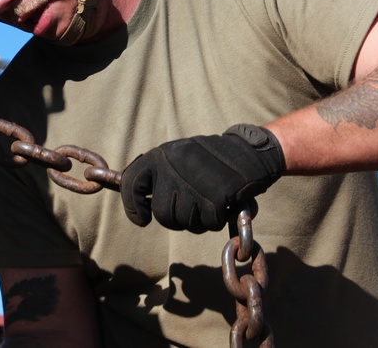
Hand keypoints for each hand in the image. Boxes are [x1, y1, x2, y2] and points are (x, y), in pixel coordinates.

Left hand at [120, 124, 284, 232]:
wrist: (247, 154)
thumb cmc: (208, 160)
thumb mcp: (176, 156)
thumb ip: (156, 175)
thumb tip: (135, 201)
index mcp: (159, 156)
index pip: (130, 184)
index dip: (132, 207)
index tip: (141, 219)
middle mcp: (172, 168)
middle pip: (161, 214)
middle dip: (174, 218)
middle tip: (189, 209)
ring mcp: (193, 184)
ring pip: (184, 222)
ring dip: (196, 220)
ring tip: (206, 203)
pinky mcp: (215, 197)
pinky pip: (207, 223)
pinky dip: (214, 220)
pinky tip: (221, 205)